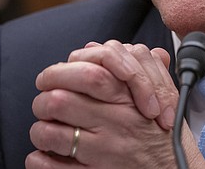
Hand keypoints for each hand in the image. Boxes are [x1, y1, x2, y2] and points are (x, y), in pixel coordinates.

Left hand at [26, 40, 204, 167]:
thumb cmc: (165, 135)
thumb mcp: (162, 93)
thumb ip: (136, 65)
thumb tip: (98, 48)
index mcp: (128, 99)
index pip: (89, 73)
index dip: (61, 72)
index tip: (51, 77)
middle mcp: (115, 123)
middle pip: (60, 99)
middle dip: (43, 99)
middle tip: (44, 102)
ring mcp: (104, 151)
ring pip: (50, 132)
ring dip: (40, 129)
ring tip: (45, 129)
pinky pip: (53, 167)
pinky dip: (39, 160)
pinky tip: (43, 156)